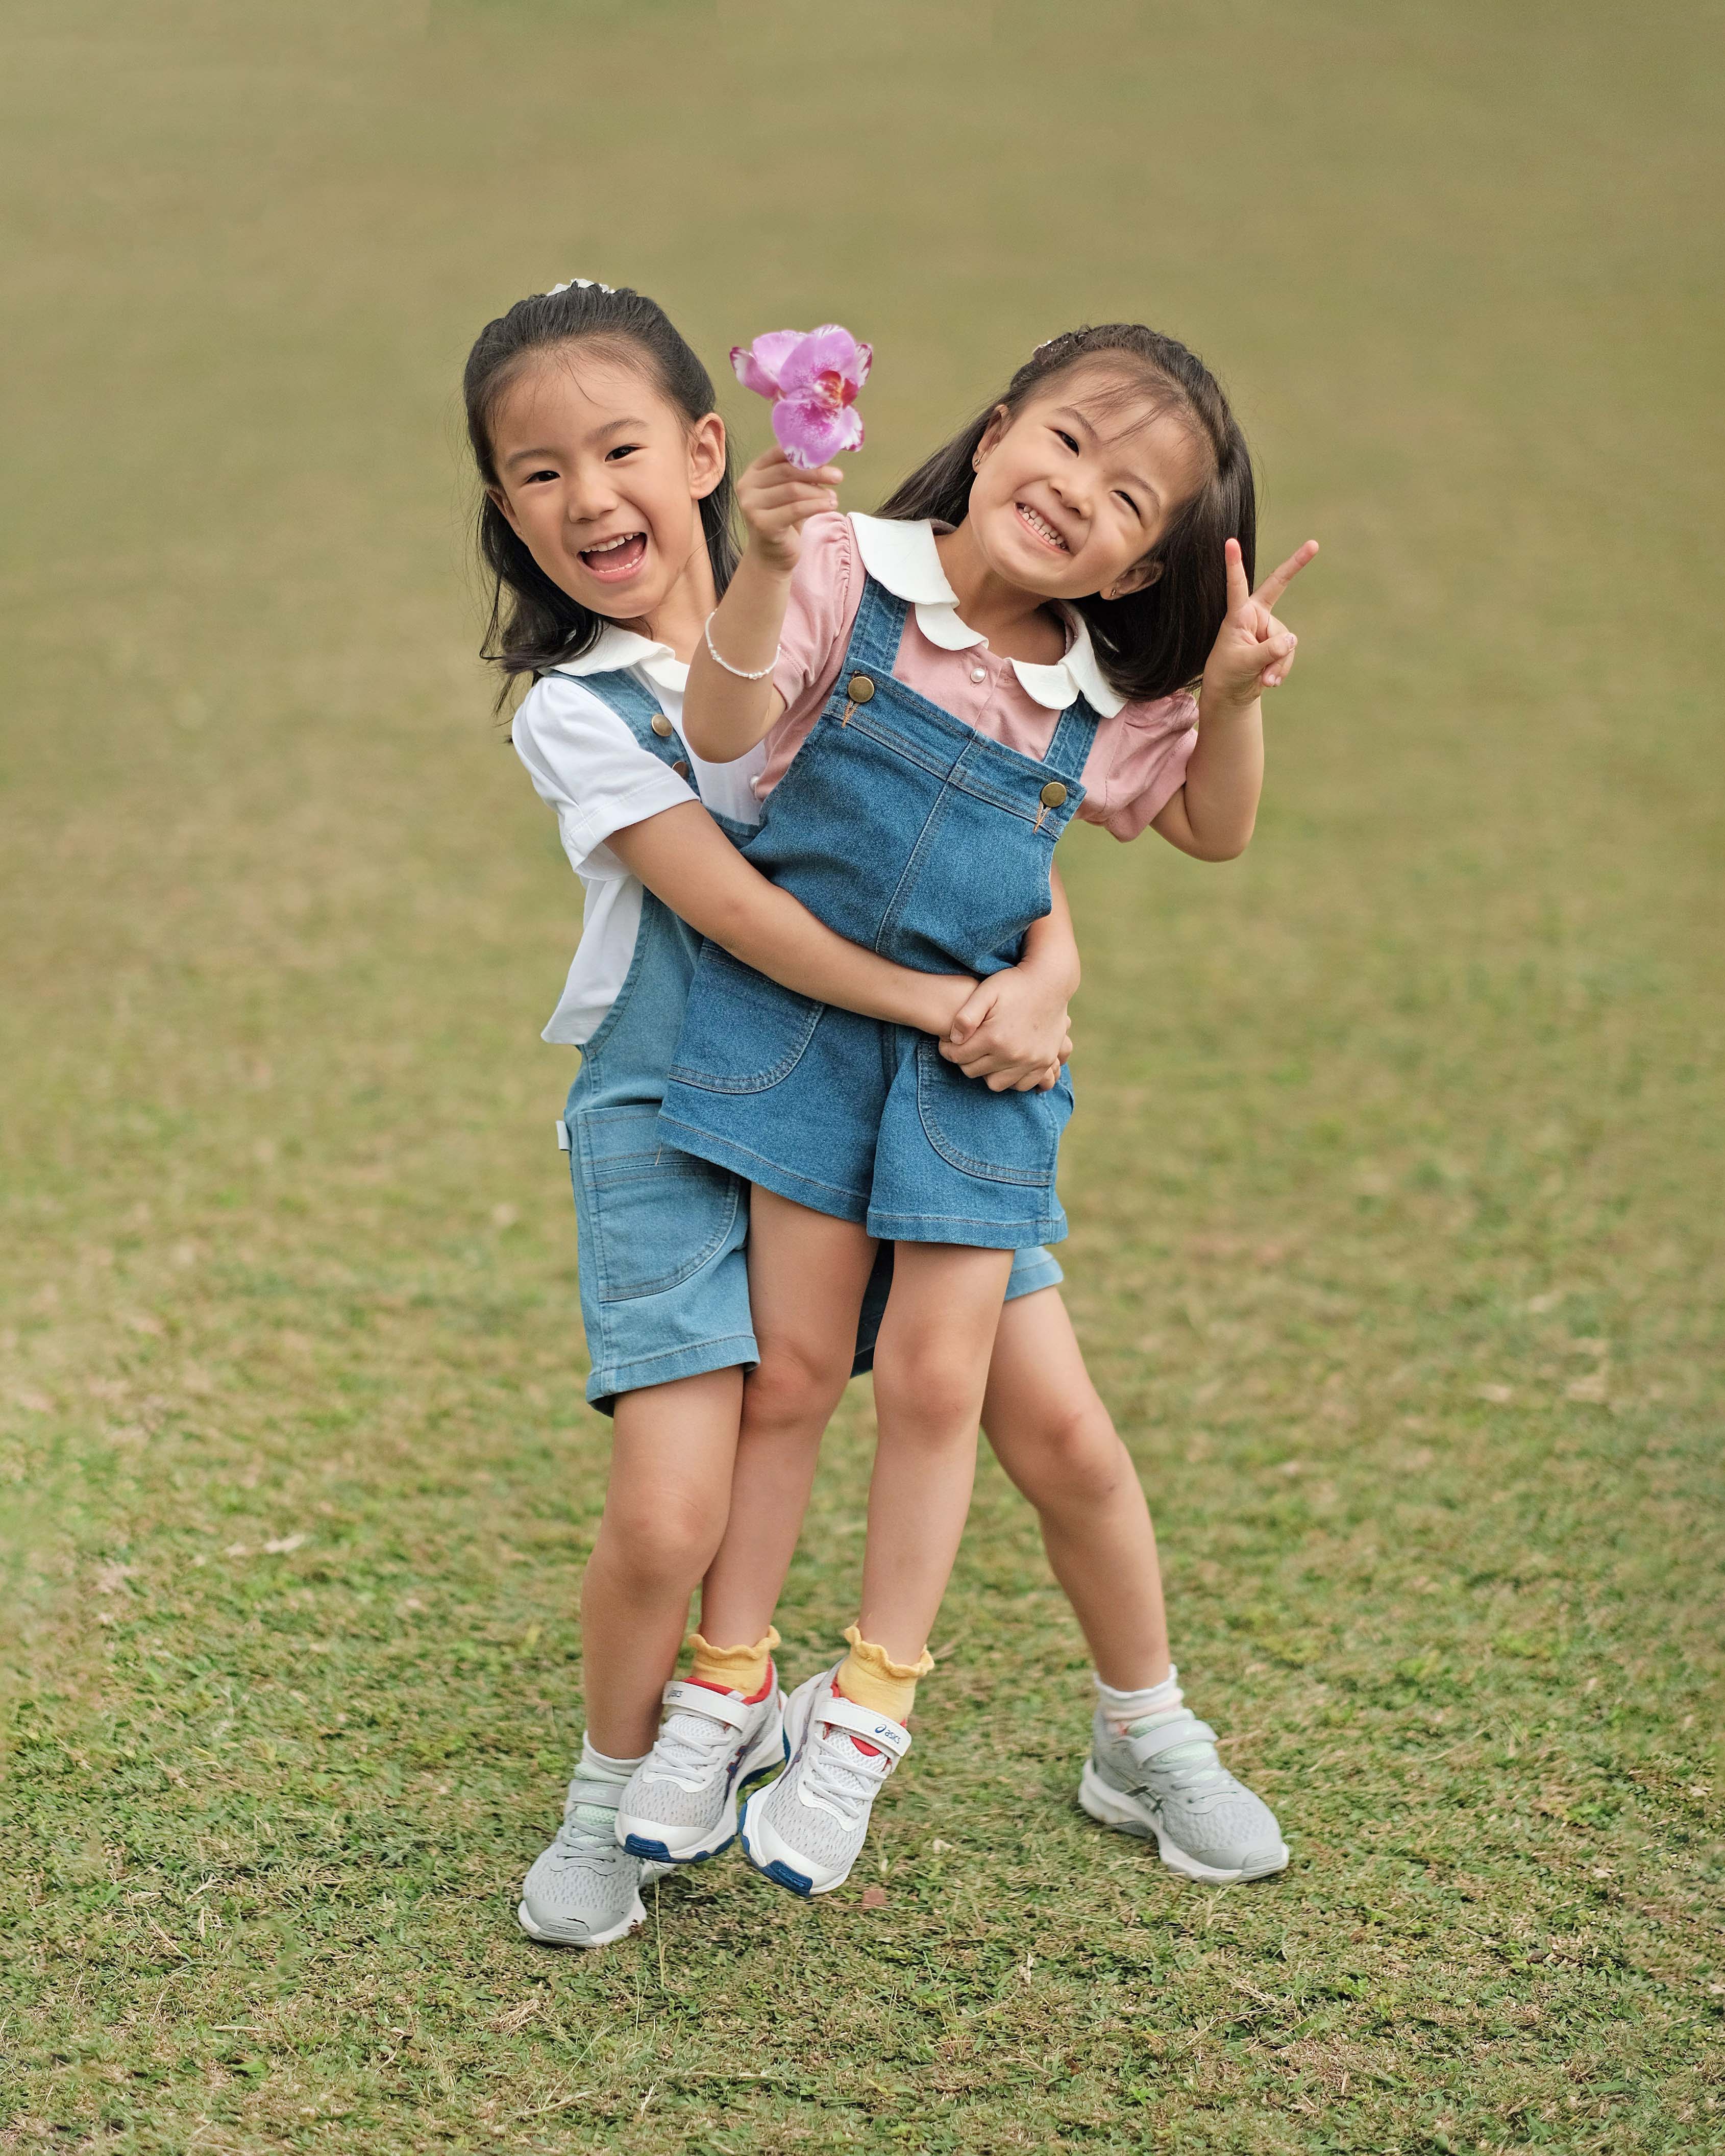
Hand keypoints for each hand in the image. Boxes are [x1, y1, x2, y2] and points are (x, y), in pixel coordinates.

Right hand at [737, 448, 845, 573]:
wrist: (771, 557)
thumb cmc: (783, 521)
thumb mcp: (791, 494)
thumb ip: (800, 475)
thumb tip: (825, 457)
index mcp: (753, 473)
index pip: (778, 454)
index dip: (803, 452)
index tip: (826, 456)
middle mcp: (747, 486)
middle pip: (787, 471)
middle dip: (816, 471)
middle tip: (838, 476)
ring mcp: (751, 506)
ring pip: (793, 490)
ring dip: (818, 492)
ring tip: (833, 497)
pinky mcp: (762, 524)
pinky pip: (796, 509)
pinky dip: (816, 506)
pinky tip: (830, 505)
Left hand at [940, 967, 1072, 1092]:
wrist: (1050, 981)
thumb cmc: (1013, 984)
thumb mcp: (985, 991)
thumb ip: (966, 1016)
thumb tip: (953, 1040)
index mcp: (994, 1038)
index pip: (957, 1057)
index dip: (947, 1049)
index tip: (948, 1041)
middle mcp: (1012, 1055)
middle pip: (973, 1071)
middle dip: (965, 1060)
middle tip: (966, 1046)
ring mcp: (1031, 1061)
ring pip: (995, 1084)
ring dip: (987, 1071)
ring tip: (986, 1055)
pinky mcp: (1044, 1062)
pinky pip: (1021, 1085)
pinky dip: (1011, 1078)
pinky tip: (1006, 1062)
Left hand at [1200, 537, 1317, 711]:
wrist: (1231, 693)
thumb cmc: (1228, 674)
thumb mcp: (1244, 663)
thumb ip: (1268, 651)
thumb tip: (1292, 639)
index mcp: (1239, 614)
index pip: (1237, 586)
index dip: (1235, 564)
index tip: (1230, 541)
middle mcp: (1255, 615)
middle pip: (1279, 586)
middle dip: (1296, 564)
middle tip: (1313, 544)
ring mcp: (1269, 628)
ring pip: (1286, 640)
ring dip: (1278, 663)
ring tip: (1264, 679)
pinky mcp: (1279, 642)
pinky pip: (1288, 653)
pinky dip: (1281, 669)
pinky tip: (1269, 681)